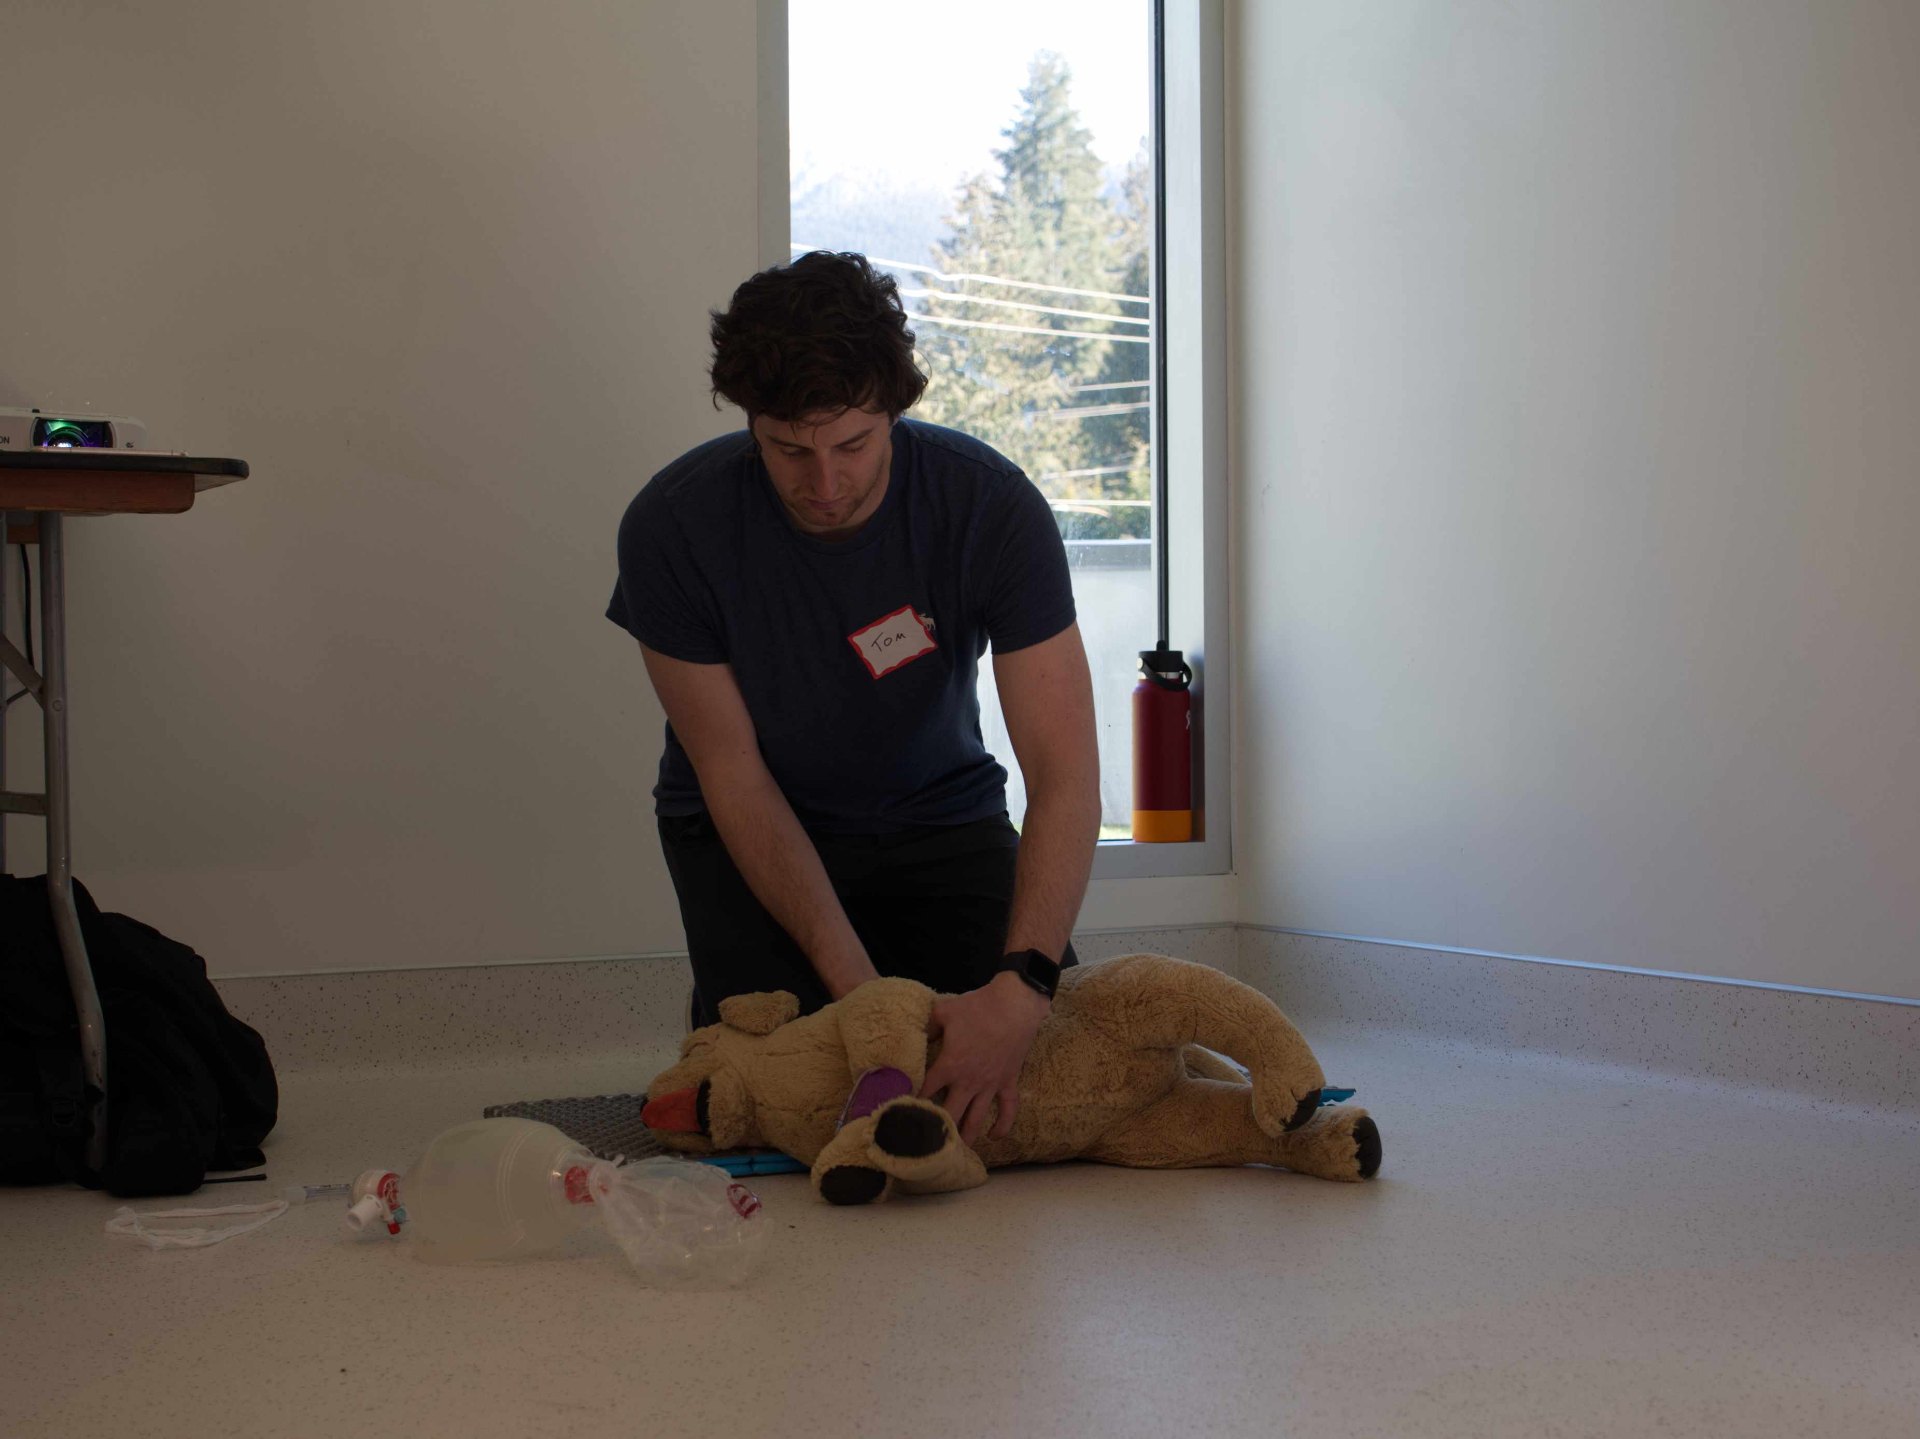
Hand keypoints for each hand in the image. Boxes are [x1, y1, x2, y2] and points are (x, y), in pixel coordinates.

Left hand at [919, 972, 1050, 1146]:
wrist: (1016, 1004)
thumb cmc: (978, 1006)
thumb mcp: (944, 1011)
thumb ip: (926, 1026)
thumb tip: (911, 1033)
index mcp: (950, 1065)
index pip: (926, 1091)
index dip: (912, 1103)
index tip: (902, 1114)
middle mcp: (968, 1082)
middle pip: (949, 1114)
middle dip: (936, 1130)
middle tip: (925, 1143)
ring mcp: (990, 1085)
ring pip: (976, 1119)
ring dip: (965, 1136)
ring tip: (954, 1151)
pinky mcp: (1009, 1082)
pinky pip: (1008, 1110)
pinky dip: (1002, 1126)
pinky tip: (994, 1137)